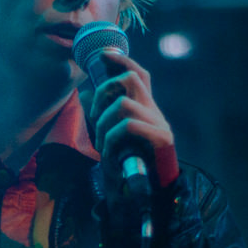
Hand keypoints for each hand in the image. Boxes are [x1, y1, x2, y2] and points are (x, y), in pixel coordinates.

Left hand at [81, 48, 179, 193]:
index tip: (103, 54)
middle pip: (132, 79)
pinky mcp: (162, 138)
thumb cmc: (130, 164)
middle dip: (105, 90)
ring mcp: (160, 124)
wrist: (150, 192)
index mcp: (146, 108)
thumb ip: (101, 115)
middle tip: (95, 114)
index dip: (122, 61)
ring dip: (104, 122)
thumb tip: (85, 93)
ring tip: (102, 143)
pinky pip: (129, 126)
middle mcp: (155, 111)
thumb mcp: (111, 135)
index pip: (139, 74)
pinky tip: (109, 154)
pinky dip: (112, 138)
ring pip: (124, 104)